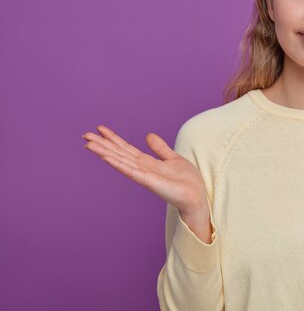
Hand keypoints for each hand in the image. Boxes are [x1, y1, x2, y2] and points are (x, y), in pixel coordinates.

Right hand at [82, 125, 209, 218]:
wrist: (196, 196)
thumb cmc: (187, 181)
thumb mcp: (173, 159)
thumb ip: (160, 148)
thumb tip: (148, 135)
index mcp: (148, 162)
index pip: (126, 148)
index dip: (114, 138)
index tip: (100, 128)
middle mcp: (142, 168)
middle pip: (118, 153)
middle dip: (102, 144)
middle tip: (85, 134)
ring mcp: (143, 175)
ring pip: (120, 161)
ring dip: (104, 152)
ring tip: (89, 144)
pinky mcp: (148, 181)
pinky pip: (130, 171)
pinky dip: (118, 163)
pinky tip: (106, 157)